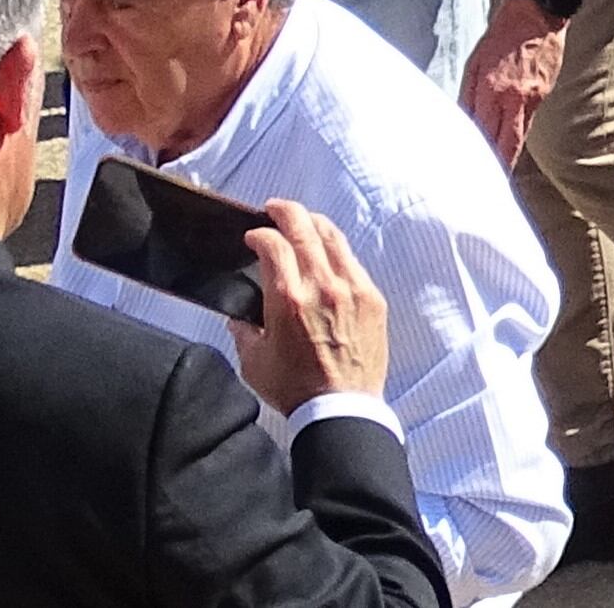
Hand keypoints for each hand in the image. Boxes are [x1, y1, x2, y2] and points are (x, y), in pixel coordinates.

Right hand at [236, 203, 391, 409]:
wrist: (341, 406)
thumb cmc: (294, 388)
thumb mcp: (253, 360)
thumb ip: (244, 329)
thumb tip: (241, 314)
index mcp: (288, 299)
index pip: (275, 245)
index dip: (261, 233)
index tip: (253, 236)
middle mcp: (322, 286)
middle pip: (306, 230)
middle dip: (287, 212)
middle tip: (275, 208)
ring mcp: (352, 288)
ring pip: (334, 239)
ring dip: (314, 224)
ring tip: (302, 221)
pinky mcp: (373, 297)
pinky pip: (353, 261)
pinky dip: (336, 249)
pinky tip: (326, 252)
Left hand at [460, 5, 563, 164]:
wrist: (537, 14)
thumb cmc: (500, 36)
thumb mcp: (474, 63)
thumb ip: (467, 95)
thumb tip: (461, 122)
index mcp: (491, 90)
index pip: (482, 133)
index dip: (475, 155)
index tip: (466, 173)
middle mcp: (514, 98)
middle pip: (506, 143)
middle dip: (498, 167)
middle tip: (488, 187)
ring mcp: (533, 97)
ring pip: (519, 135)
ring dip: (508, 154)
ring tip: (497, 172)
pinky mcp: (545, 93)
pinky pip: (528, 120)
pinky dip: (518, 133)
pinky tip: (510, 142)